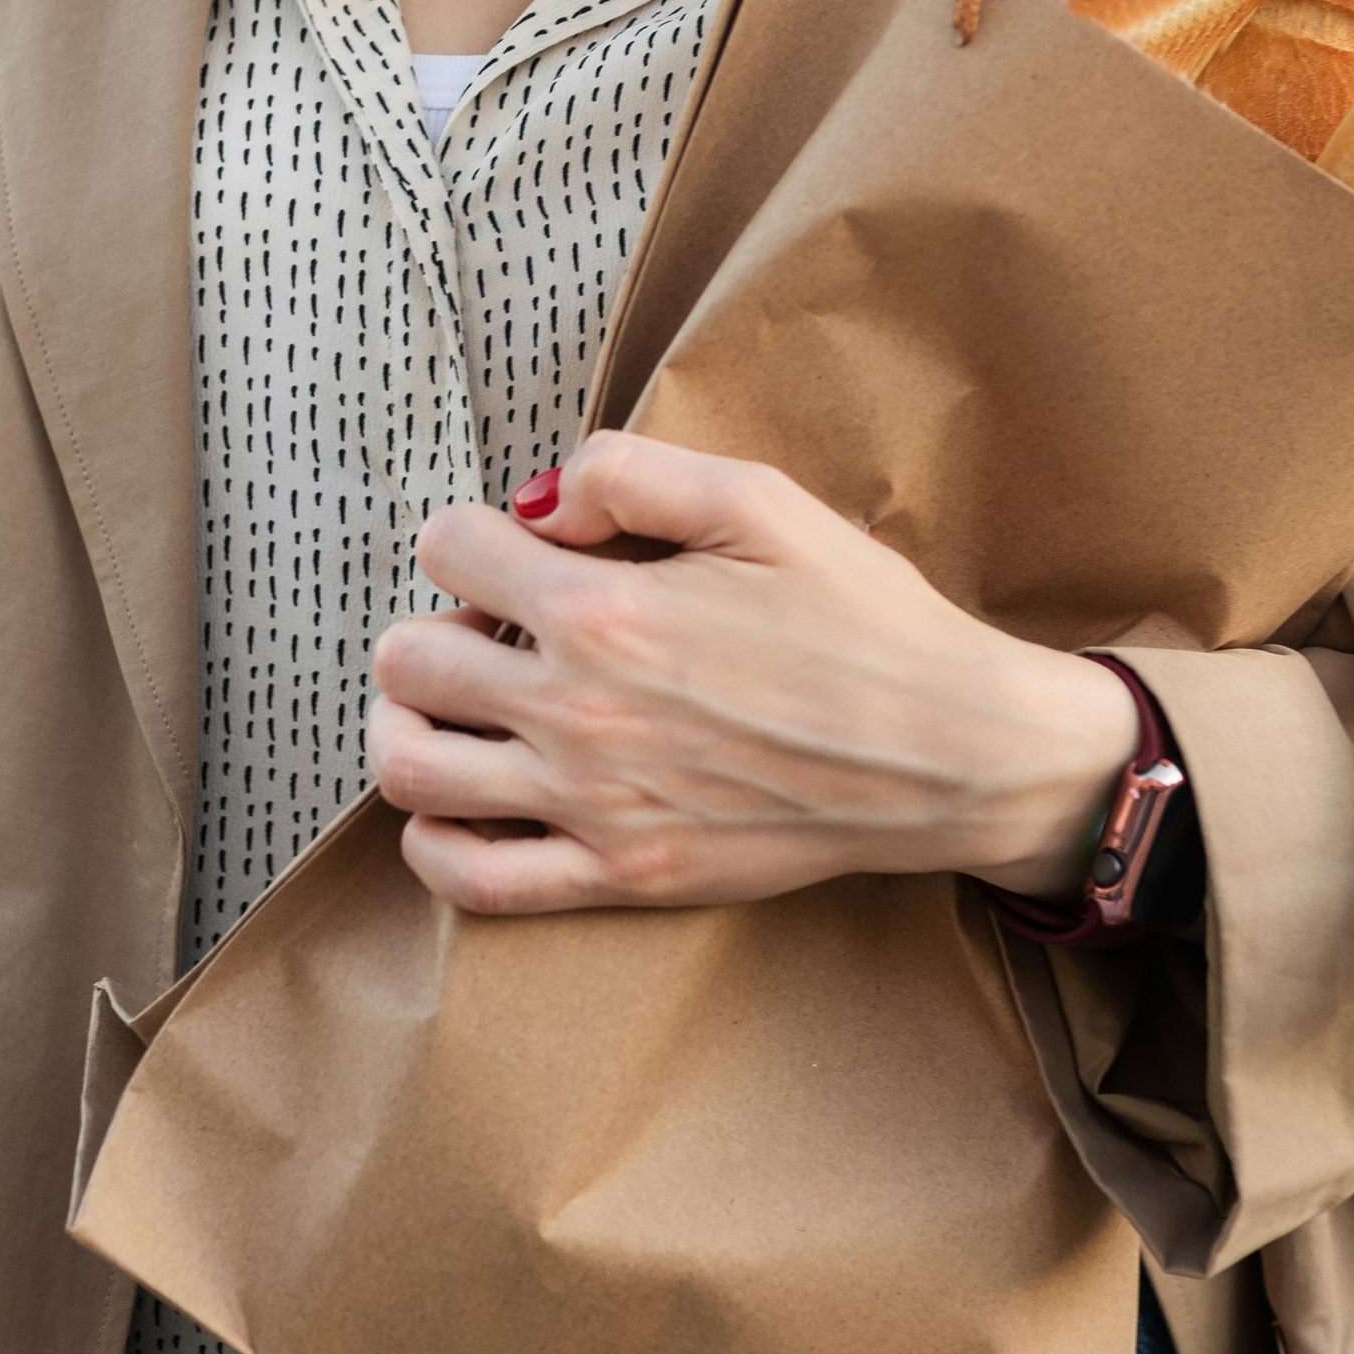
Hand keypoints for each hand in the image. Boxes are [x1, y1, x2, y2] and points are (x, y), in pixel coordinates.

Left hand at [366, 433, 1139, 917]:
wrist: (948, 751)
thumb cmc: (863, 618)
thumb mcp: (760, 501)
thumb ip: (631, 473)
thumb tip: (539, 500)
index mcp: (606, 611)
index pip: (448, 547)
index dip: (477, 530)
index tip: (524, 546)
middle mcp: (578, 713)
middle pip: (405, 660)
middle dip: (437, 622)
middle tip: (497, 625)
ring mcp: (591, 808)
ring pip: (409, 769)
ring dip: (410, 722)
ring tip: (462, 701)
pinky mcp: (621, 878)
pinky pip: (470, 879)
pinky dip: (434, 839)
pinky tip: (467, 796)